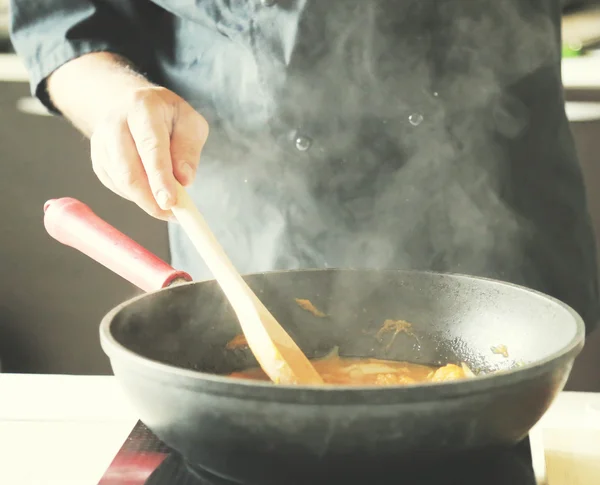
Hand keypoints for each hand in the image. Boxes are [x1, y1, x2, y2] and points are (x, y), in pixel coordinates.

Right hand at [90, 86, 208, 219]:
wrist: (130, 103)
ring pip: (122, 183)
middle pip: (129, 171)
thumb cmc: (166, 115)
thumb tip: (184, 180)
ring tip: (168, 205)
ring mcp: (101, 143)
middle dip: (151, 199)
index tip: (170, 202)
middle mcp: (115, 123)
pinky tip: (151, 190)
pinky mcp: (98, 161)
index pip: (151, 147)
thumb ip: (189, 149)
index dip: (160, 178)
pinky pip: (118, 187)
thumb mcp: (189, 122)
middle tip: (173, 213)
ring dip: (146, 200)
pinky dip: (137, 196)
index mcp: (142, 108)